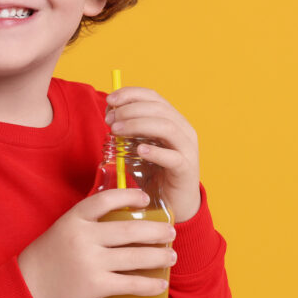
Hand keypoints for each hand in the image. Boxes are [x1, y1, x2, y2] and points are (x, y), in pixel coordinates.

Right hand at [17, 189, 177, 297]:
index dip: (129, 196)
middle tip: (171, 232)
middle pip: (128, 230)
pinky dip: (148, 285)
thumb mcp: (63, 230)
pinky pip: (129, 284)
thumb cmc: (49, 258)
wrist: (28, 287)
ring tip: (171, 257)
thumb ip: (87, 223)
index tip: (146, 199)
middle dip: (155, 232)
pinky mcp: (95, 286)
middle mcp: (83, 237)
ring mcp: (90, 262)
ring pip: (134, 257)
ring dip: (158, 257)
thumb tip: (120, 218)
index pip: (106, 200)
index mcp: (74, 219)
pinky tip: (160, 285)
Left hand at [105, 87, 201, 222]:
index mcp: (173, 120)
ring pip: (167, 128)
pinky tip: (139, 150)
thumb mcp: (139, 147)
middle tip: (110, 120)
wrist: (175, 203)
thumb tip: (110, 115)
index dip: (130, 94)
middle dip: (130, 110)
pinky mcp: (187, 170)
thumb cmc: (155, 173)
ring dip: (138, 125)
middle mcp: (184, 130)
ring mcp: (188, 149)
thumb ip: (129, 132)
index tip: (110, 100)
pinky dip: (155, 152)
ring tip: (117, 131)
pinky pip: (173, 158)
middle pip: (158, 109)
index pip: (153, 96)